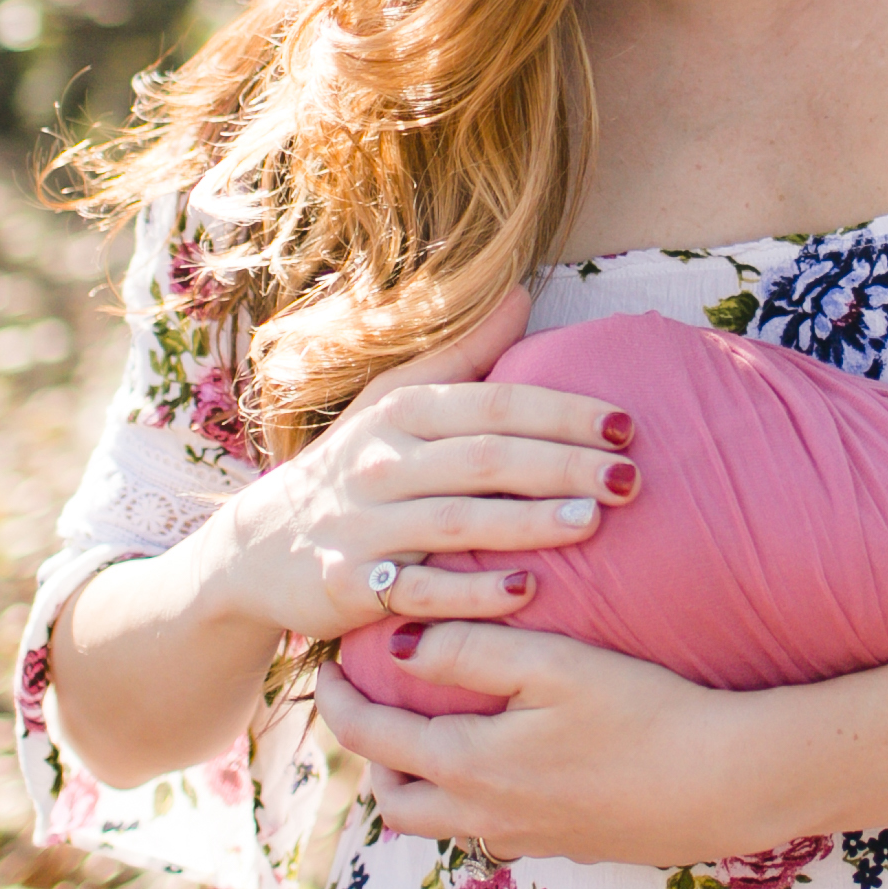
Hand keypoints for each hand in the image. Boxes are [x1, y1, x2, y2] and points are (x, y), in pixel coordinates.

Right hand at [194, 324, 638, 655]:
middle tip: (632, 477)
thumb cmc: (350, 468)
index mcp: (401, 412)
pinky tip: (526, 594)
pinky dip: (472, 595)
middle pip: (485, 460)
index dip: (562, 412)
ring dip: (527, 523)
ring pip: (456, 522)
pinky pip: (419, 591)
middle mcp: (380, 463)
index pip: (494, 405)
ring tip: (593, 522)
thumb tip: (525, 293)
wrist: (256, 550)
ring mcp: (363, 525)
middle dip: (562, 465)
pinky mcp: (348, 585)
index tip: (627, 424)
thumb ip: (462, 356)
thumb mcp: (392, 403)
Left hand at [318, 632, 748, 868]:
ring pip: (440, 825)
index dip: (340, 703)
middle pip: (393, 802)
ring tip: (432, 734)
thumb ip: (470, 650)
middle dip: (371, 757)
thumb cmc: (644, 714)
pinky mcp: (565, 849)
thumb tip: (398, 645)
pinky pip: (490, 832)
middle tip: (375, 706)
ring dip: (419, 784)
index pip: (373, 740)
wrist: (724, 785)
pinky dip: (471, 801)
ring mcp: (525, 841)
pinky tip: (506, 763)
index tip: (329, 667)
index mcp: (470, 768)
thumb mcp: (553, 665)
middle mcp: (484, 818)